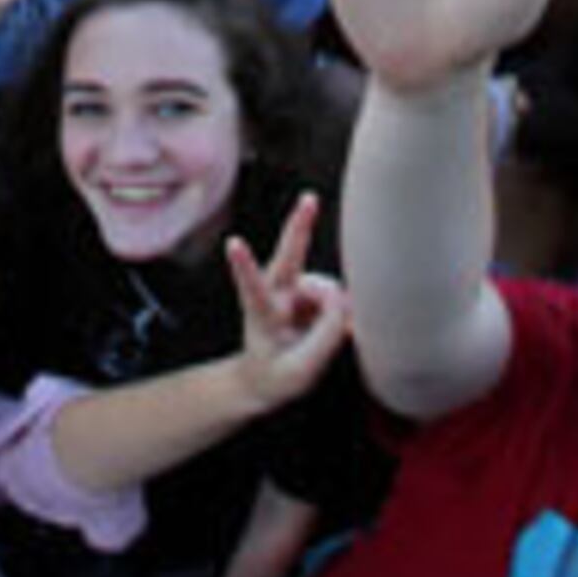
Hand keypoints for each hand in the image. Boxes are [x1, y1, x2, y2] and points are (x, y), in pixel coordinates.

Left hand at [220, 193, 353, 410]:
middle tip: (309, 198)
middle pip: (288, 257)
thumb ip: (323, 340)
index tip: (233, 243)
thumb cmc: (275, 376)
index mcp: (262, 316)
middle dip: (300, 227)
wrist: (264, 378)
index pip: (253, 290)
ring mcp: (293, 290)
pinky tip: (337, 328)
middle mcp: (276, 295)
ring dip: (335, 308)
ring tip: (328, 337)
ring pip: (326, 288)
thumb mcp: (297, 372)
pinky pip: (336, 297)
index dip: (245, 266)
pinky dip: (340, 311)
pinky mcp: (309, 292)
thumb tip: (344, 304)